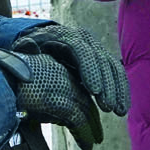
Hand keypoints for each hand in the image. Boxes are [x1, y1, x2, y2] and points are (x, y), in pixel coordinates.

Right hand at [0, 49, 103, 149]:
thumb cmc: (3, 82)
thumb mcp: (27, 85)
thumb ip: (40, 96)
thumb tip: (46, 114)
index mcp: (56, 67)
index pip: (76, 87)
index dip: (82, 103)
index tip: (86, 115)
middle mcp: (64, 76)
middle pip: (85, 99)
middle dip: (92, 117)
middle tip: (97, 132)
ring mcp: (65, 89)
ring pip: (86, 111)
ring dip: (92, 129)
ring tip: (95, 141)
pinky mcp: (62, 103)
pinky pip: (80, 122)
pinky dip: (85, 135)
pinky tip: (88, 146)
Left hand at [13, 24, 128, 115]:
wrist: (43, 41)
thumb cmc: (32, 49)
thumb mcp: (26, 47)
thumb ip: (27, 49)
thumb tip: (31, 48)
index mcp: (67, 36)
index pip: (83, 52)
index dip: (90, 71)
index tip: (94, 91)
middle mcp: (87, 40)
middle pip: (102, 61)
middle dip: (108, 85)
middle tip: (109, 107)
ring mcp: (97, 49)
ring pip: (113, 68)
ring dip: (118, 90)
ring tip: (119, 112)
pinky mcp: (102, 60)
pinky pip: (116, 73)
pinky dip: (121, 90)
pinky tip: (123, 107)